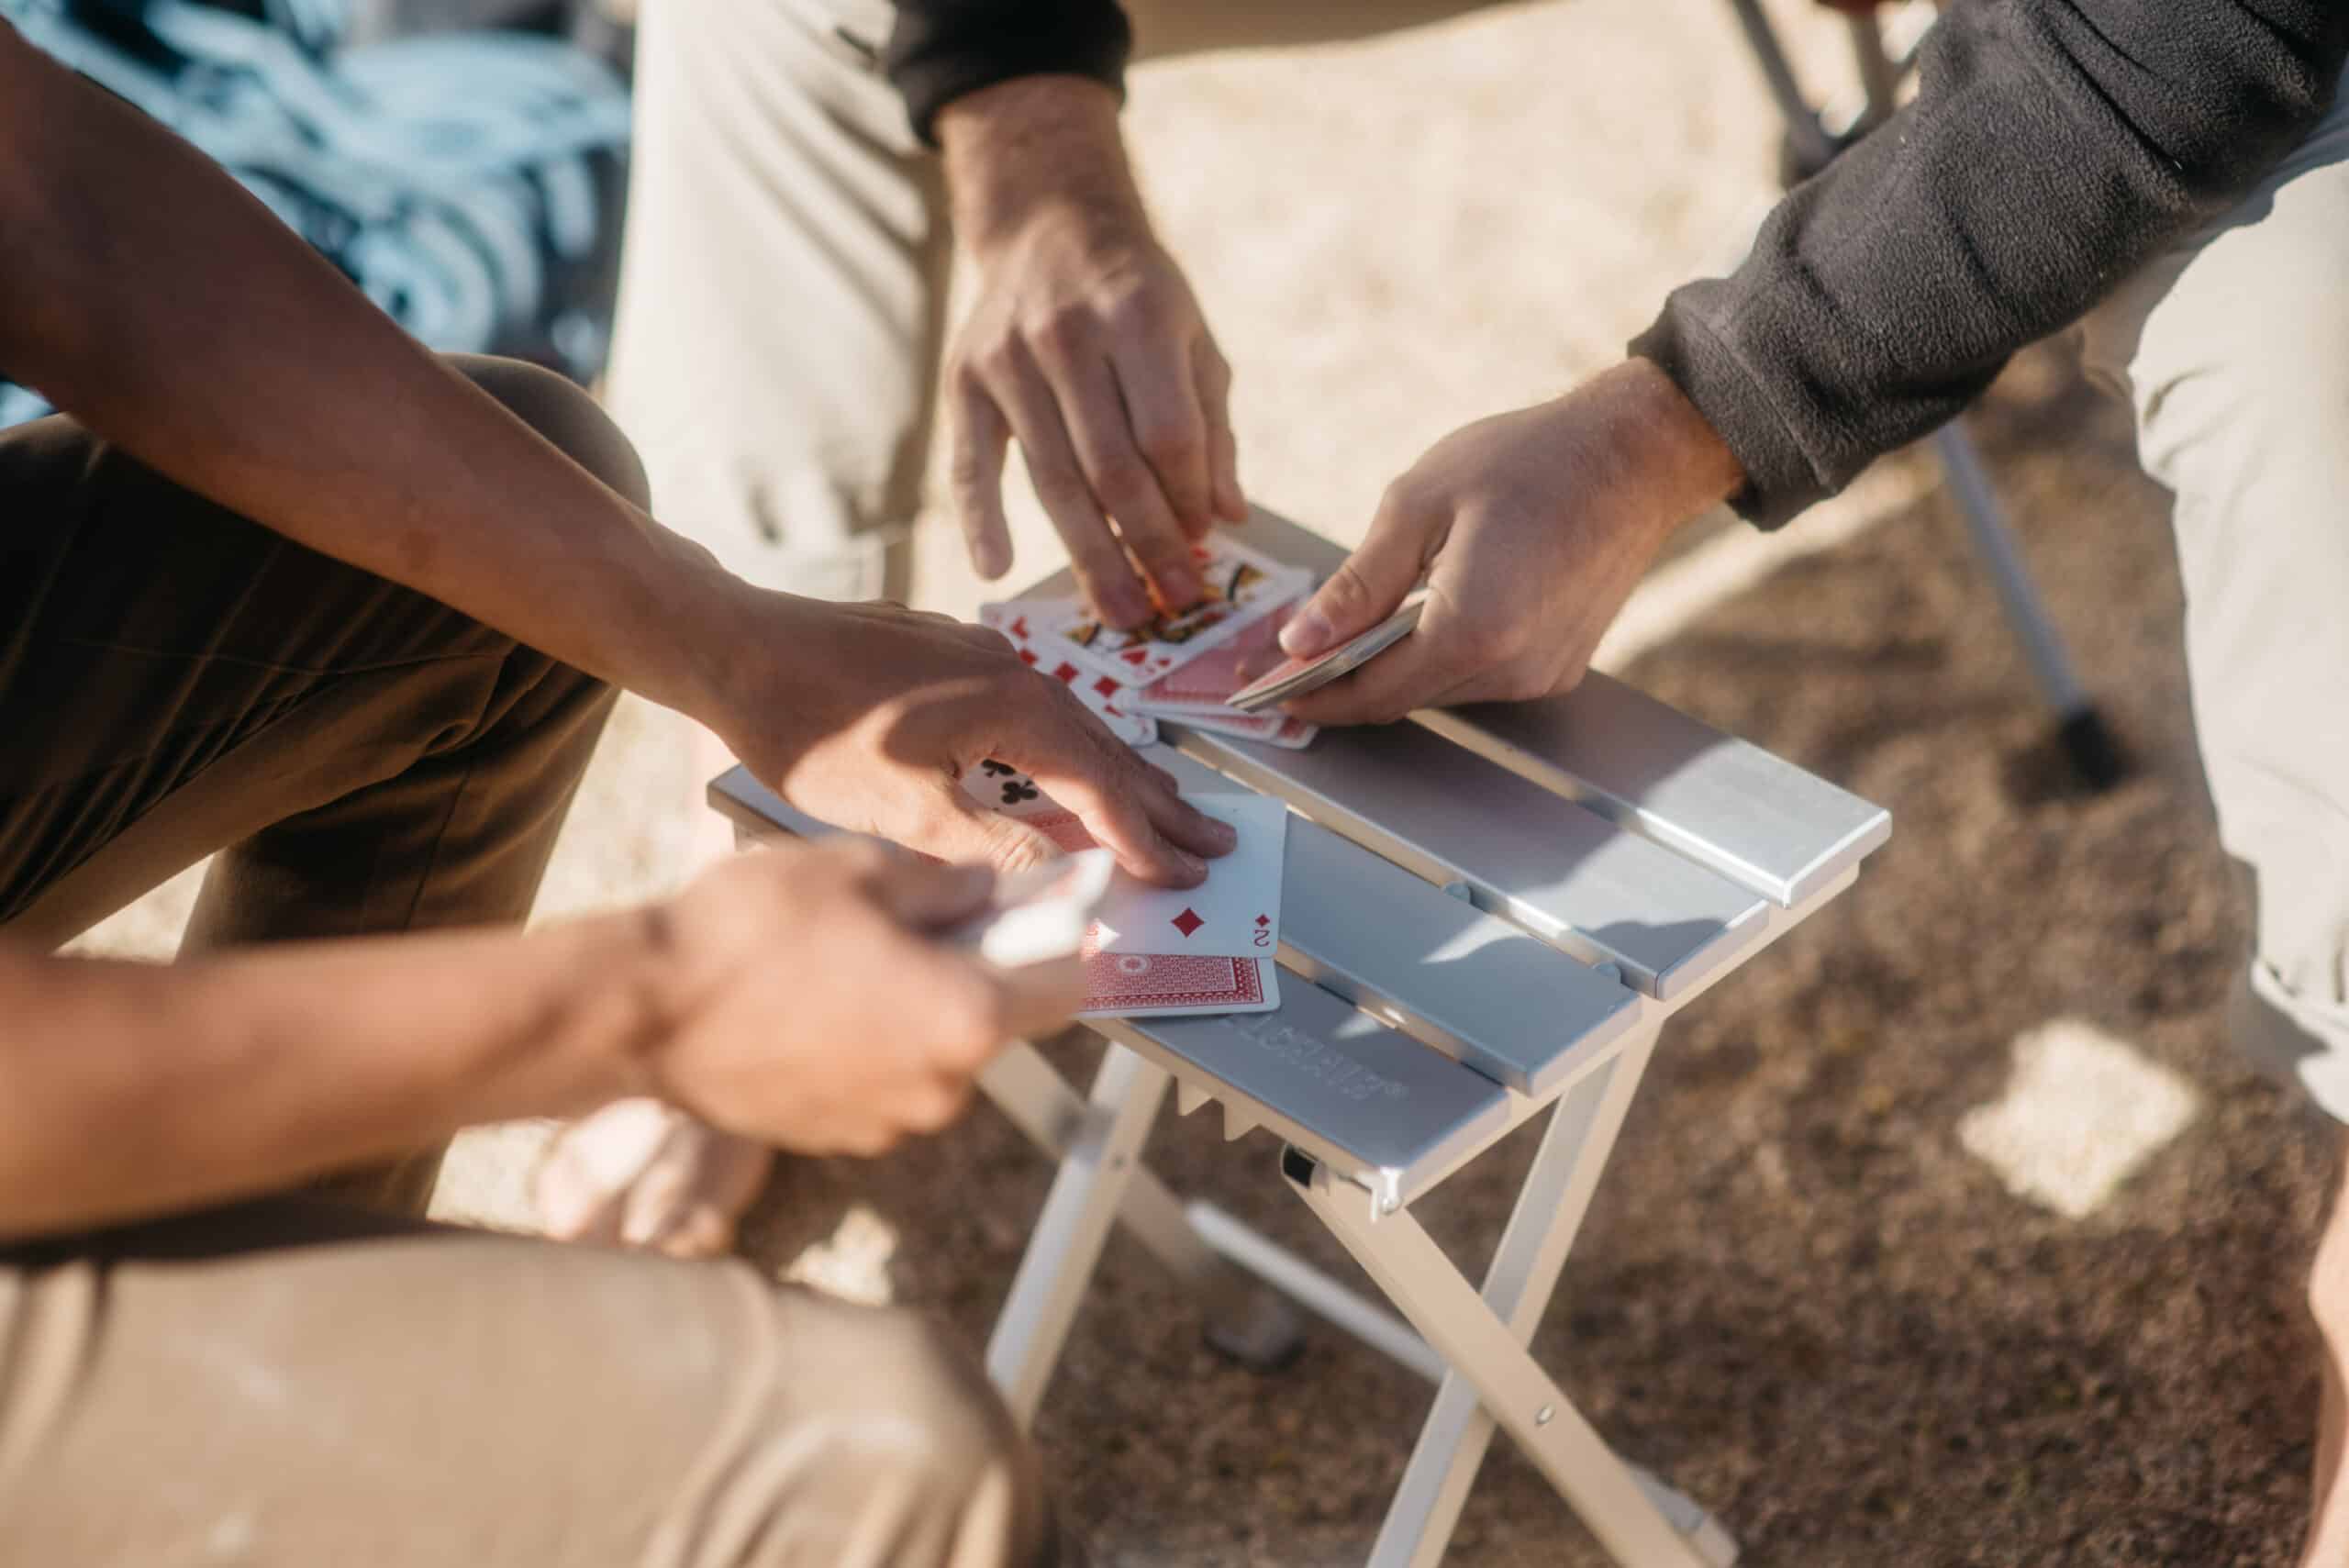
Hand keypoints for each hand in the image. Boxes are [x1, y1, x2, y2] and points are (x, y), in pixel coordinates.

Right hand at [641, 842, 1079, 1155]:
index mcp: (967, 1018)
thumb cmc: (750, 932)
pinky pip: (885, 1082)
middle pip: (996, 1021)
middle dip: (974, 969)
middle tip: (920, 918)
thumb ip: (947, 883)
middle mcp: (943, 1088)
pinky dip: (871, 1044)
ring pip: (936, 1053)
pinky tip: (812, 999)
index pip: (1066, 987)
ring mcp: (890, 1124)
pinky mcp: (840, 1137)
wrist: (642, 1012)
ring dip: (917, 1007)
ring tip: (846, 957)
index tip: (1036, 911)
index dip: (1058, 941)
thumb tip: (987, 890)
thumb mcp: (862, 869)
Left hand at [706, 591, 1234, 886]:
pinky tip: (1073, 762)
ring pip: (1075, 725)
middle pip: (1106, 749)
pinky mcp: (953, 654)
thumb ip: (987, 844)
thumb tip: (1058, 880)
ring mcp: (984, 656)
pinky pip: (1039, 708)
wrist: (737, 644)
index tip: (1185, 877)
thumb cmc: (809, 728)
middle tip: (1215, 842)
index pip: (1100, 787)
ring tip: (1165, 807)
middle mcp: (1014, 671)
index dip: (1143, 839)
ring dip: (1121, 773)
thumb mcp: (898, 807)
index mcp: (1013, 707)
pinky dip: (1072, 747)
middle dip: (1161, 803)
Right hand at [939, 77, 1245, 627]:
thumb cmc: (1138, 295)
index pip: (1168, 435)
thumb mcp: (1193, 341)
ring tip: (1120, 611)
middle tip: (1170, 605)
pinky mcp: (965, 380)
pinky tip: (997, 570)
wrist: (1049, 223)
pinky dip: (981, 519)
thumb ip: (1211, 428)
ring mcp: (1009, 359)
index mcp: (1139, 317)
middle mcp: (1069, 335)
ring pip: (1054, 478)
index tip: (1202, 546)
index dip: (1187, 499)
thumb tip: (1227, 516)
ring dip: (1089, 555)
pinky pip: (971, 463)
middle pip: (1112, 467)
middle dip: (1147, 545)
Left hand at [1273, 361, 1745, 725]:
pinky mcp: (1559, 667)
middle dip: (1339, 682)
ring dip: (1387, 668)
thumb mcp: (1420, 504)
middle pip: (1400, 698)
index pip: (1370, 694)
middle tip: (1284, 654)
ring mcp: (1541, 675)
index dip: (1311, 695)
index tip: (1263, 688)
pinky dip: (1435, 656)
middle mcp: (1512, 669)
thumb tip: (1300, 641)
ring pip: (1436, 691)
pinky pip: (1476, 677)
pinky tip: (1413, 618)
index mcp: (1472, 629)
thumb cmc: (1531, 460)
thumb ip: (1357, 585)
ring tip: (1343, 630)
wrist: (1637, 454)